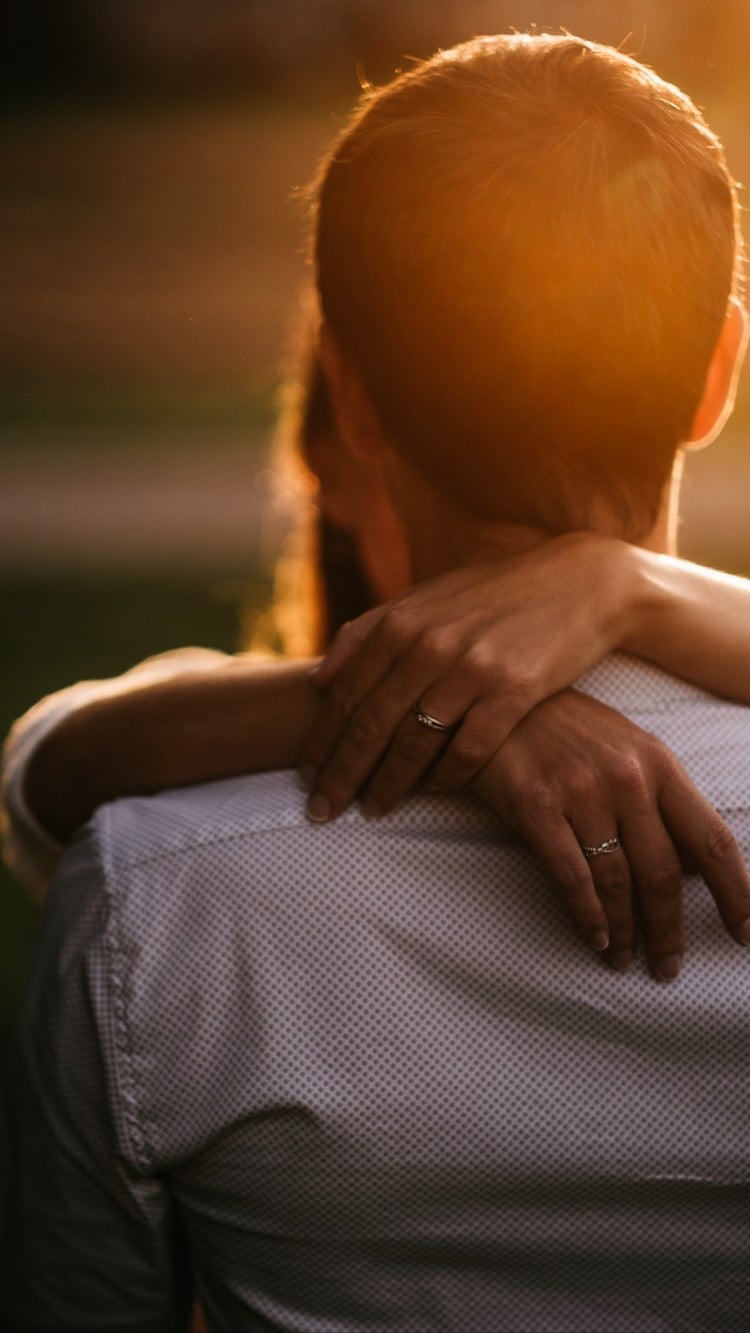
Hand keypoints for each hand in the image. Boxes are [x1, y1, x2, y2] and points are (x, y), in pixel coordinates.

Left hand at [301, 533, 635, 819]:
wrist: (579, 583)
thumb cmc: (494, 595)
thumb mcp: (428, 598)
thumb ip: (370, 633)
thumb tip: (317, 680)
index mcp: (402, 622)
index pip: (347, 695)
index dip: (321, 741)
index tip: (306, 777)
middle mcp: (429, 644)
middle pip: (371, 725)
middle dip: (341, 774)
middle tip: (321, 812)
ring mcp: (472, 668)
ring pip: (414, 743)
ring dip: (388, 784)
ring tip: (371, 810)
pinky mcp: (515, 690)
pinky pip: (470, 748)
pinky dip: (448, 776)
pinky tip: (434, 791)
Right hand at [473, 689, 749, 979]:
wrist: (500, 700)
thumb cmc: (568, 729)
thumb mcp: (629, 750)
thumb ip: (662, 802)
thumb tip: (696, 868)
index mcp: (659, 764)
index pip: (711, 839)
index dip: (735, 892)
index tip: (745, 932)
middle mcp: (627, 779)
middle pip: (664, 873)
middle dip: (670, 930)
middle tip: (668, 966)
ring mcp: (581, 792)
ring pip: (617, 882)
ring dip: (626, 931)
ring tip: (625, 959)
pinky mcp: (536, 806)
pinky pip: (571, 876)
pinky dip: (586, 916)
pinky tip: (595, 937)